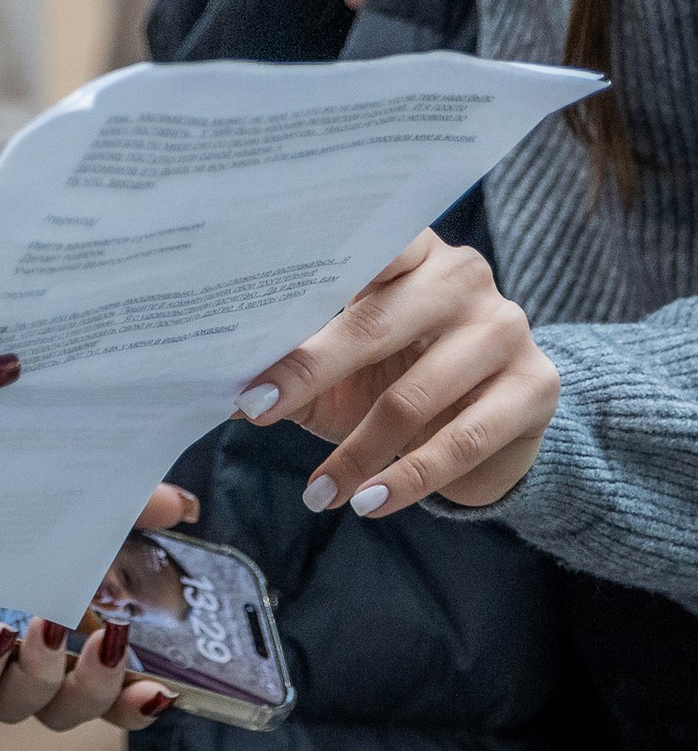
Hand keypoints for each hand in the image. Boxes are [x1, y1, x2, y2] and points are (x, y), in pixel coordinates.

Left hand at [0, 483, 193, 729]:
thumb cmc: (8, 516)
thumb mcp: (73, 508)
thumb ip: (126, 509)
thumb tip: (179, 505)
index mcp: (65, 646)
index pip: (111, 697)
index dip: (136, 705)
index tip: (163, 691)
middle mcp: (21, 666)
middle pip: (63, 709)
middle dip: (91, 688)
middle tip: (107, 643)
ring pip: (10, 701)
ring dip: (36, 673)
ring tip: (45, 627)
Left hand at [231, 229, 558, 515]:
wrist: (496, 426)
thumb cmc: (396, 379)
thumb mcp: (344, 363)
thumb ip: (294, 357)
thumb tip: (214, 381)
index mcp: (409, 249)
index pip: (354, 246)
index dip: (296, 284)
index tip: (244, 322)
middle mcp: (461, 275)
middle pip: (373, 324)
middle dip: (307, 371)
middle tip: (254, 409)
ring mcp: (504, 328)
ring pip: (413, 396)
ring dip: (355, 453)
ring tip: (315, 491)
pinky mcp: (536, 386)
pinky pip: (461, 441)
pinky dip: (407, 479)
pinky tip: (369, 504)